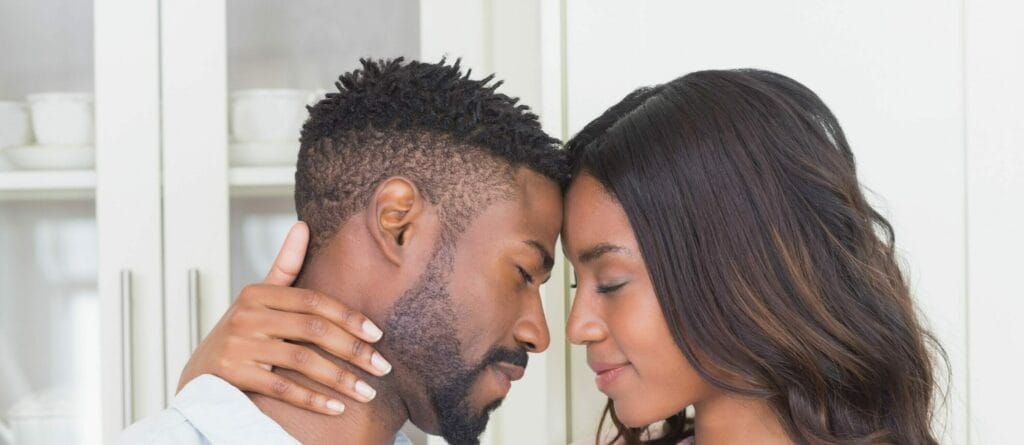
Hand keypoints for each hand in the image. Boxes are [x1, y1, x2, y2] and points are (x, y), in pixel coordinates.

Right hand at [176, 222, 391, 414]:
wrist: (198, 377)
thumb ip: (284, 267)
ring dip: (340, 379)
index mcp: (258, 293)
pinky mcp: (232, 375)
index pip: (314, 301)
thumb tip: (302, 225)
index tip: (378, 335)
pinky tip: (337, 407)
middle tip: (382, 367)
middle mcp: (246, 316)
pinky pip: (282, 388)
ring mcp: (238, 346)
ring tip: (366, 392)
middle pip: (313, 330)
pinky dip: (313, 399)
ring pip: (302, 361)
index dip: (349, 317)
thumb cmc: (240, 335)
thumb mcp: (258, 299)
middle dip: (353, 350)